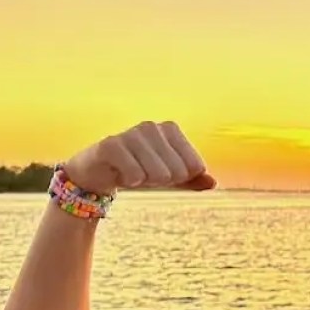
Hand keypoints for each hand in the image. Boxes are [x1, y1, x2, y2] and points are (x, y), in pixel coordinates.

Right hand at [63, 121, 216, 194]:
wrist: (96, 172)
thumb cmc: (137, 170)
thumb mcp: (169, 176)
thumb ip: (193, 179)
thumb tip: (213, 183)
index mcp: (171, 129)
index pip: (196, 167)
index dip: (180, 178)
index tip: (160, 170)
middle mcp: (152, 126)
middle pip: (178, 172)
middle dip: (162, 181)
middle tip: (143, 172)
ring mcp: (131, 133)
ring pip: (159, 175)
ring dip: (146, 182)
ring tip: (132, 172)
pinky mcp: (111, 144)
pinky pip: (136, 176)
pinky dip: (129, 181)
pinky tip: (119, 173)